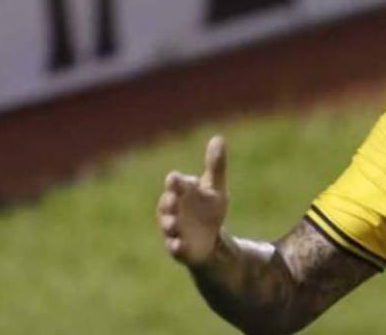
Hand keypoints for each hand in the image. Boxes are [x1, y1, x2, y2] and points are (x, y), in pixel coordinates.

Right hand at [156, 135, 228, 265]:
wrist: (210, 239)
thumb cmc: (209, 209)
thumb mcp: (215, 187)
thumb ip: (216, 165)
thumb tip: (219, 137)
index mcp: (181, 193)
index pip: (175, 184)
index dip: (175, 182)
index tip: (175, 179)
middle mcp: (173, 210)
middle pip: (167, 204)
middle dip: (168, 202)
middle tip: (172, 199)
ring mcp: (174, 230)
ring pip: (167, 226)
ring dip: (168, 223)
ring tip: (172, 223)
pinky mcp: (179, 248)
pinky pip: (175, 248)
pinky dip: (175, 246)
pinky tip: (178, 245)